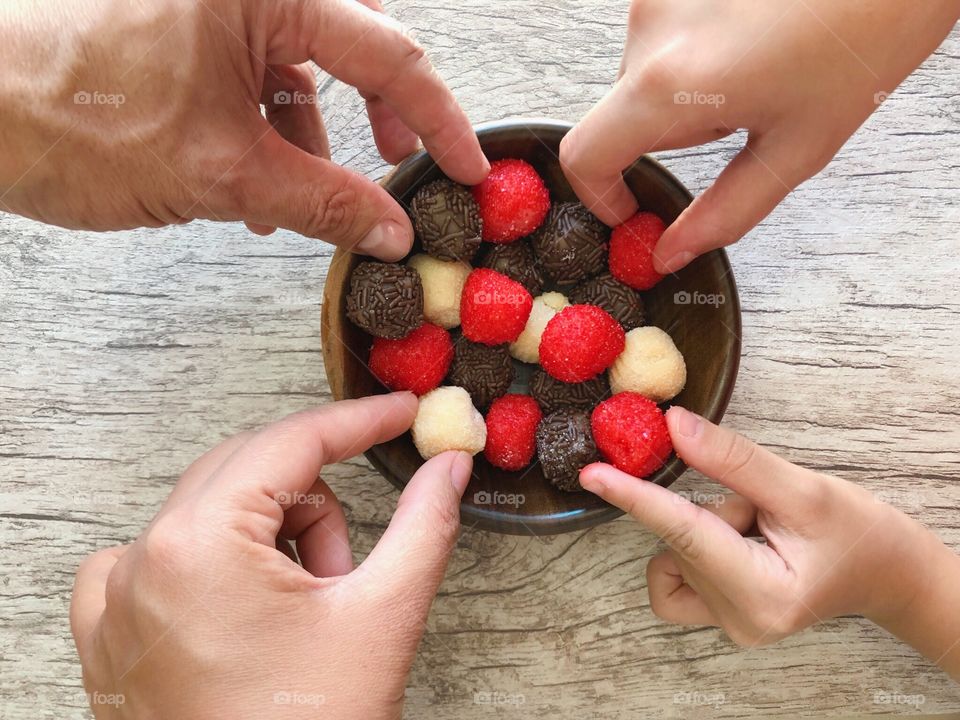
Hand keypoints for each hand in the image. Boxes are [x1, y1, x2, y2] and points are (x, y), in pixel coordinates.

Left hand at [0, 0, 487, 259]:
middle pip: (353, 38)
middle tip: (398, 159)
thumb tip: (392, 231)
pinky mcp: (189, 30)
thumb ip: (326, 202)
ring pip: (305, 62)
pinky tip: (261, 189)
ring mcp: (214, 6)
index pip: (386, 54)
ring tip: (310, 196)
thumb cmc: (73, 117)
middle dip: (382, 106)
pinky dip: (273, 130)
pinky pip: (259, 74)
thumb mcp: (223, 172)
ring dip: (318, 133)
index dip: (437, 119)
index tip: (465, 165)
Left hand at [70, 393, 473, 718]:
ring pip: (216, 510)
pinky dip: (216, 565)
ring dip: (272, 539)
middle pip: (252, 470)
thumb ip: (424, 524)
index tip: (402, 412)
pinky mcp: (111, 630)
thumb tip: (448, 466)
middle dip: (315, 504)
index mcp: (199, 545)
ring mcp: (117, 598)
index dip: (359, 420)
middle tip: (347, 566)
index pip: (293, 441)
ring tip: (303, 612)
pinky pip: (165, 555)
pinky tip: (248, 614)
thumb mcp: (382, 617)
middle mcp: (142, 560)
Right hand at [560, 0, 959, 271]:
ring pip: (646, 71)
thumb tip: (672, 251)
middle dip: (670, 131)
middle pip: (622, 113)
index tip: (629, 208)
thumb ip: (723, 213)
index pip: (584, 156)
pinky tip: (750, 38)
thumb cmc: (866, 35)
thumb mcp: (798, 149)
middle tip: (740, 116)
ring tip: (756, 68)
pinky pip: (664, 33)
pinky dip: (695, 50)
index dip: (598, 195)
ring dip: (685, 88)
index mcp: (671, 85)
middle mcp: (651, 29)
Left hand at [579, 406, 959, 662]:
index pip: (684, 534)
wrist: (885, 572)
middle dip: (716, 508)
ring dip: (709, 525)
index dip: (635, 498)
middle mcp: (737, 620)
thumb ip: (733, 460)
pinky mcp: (718, 616)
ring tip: (760, 526)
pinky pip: (675, 573)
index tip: (592, 475)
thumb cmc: (858, 532)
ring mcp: (725, 624)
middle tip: (762, 508)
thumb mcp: (802, 487)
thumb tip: (673, 426)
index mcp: (763, 595)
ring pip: (675, 552)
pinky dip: (695, 546)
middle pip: (681, 538)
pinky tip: (736, 541)